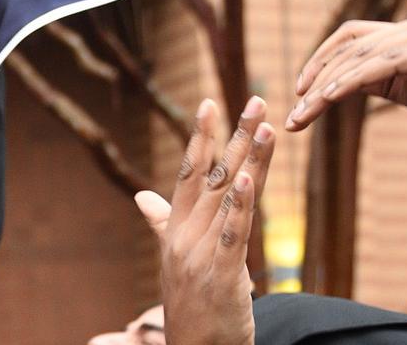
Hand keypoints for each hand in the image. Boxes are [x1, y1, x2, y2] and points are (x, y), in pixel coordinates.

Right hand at [135, 96, 275, 344]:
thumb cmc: (191, 305)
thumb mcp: (176, 260)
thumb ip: (162, 223)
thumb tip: (142, 196)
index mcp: (176, 230)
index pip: (189, 174)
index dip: (201, 138)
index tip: (211, 102)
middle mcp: (185, 237)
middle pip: (212, 177)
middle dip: (233, 137)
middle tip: (254, 101)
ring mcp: (201, 255)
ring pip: (227, 199)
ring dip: (246, 161)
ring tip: (264, 127)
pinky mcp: (222, 276)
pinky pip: (233, 235)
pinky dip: (239, 206)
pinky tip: (246, 179)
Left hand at [285, 7, 406, 143]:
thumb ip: (402, 89)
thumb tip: (367, 91)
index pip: (356, 43)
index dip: (323, 68)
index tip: (301, 101)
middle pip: (350, 44)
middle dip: (314, 78)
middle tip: (291, 115)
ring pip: (362, 52)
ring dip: (325, 84)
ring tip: (301, 114)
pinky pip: (388, 61)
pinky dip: (354, 78)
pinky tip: (330, 99)